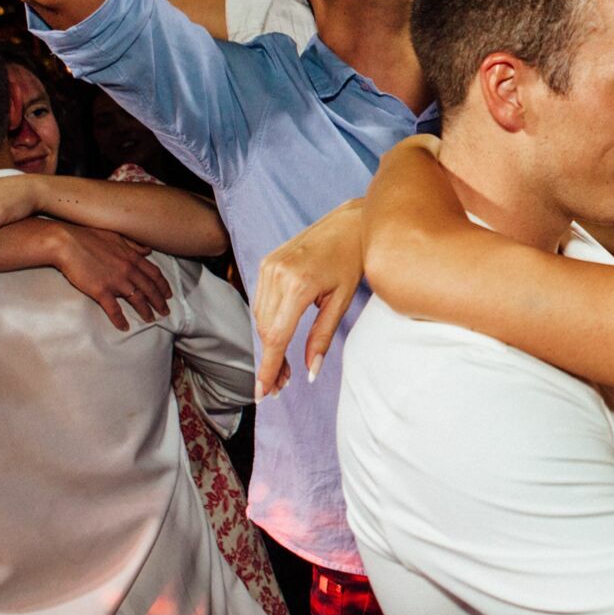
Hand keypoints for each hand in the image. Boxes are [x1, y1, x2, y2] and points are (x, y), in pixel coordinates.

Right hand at [50, 223, 171, 330]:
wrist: (66, 243)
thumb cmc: (89, 236)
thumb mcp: (116, 236)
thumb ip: (134, 245)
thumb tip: (148, 250)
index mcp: (132, 257)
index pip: (155, 274)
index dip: (163, 286)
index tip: (169, 295)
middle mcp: (128, 270)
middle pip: (150, 289)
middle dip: (160, 302)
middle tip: (165, 312)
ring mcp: (115, 281)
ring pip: (137, 300)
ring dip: (146, 311)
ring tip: (151, 320)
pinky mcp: (100, 291)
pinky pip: (114, 309)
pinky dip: (120, 320)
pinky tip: (124, 327)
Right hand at [254, 200, 365, 398]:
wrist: (350, 221)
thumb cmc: (353, 260)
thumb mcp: (341, 301)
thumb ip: (322, 338)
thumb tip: (310, 372)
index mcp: (297, 285)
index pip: (276, 337)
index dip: (268, 368)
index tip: (262, 393)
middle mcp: (276, 274)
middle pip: (266, 331)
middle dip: (271, 361)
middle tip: (281, 386)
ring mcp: (268, 266)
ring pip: (260, 318)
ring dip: (269, 344)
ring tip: (283, 368)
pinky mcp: (266, 262)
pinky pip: (261, 302)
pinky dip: (269, 322)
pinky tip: (280, 336)